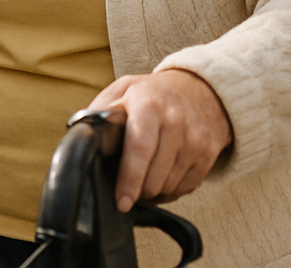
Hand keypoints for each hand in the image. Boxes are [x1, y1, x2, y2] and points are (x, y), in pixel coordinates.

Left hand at [86, 69, 232, 209]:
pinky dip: (170, 190)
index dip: (129, 180)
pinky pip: (185, 188)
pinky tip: (161, 177)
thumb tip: (82, 138)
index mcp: (148, 105)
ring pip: (169, 186)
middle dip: (137, 190)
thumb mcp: (122, 90)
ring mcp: (195, 139)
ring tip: (143, 178)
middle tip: (126, 188)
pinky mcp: (208, 154)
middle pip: (154, 177)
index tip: (121, 201)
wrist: (200, 88)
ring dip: (152, 191)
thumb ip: (100, 112)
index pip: (139, 149)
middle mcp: (175, 122)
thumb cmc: (153, 93)